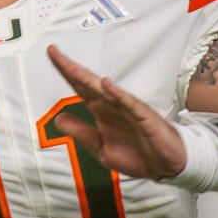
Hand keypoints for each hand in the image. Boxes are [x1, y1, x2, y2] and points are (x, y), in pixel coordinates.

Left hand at [47, 45, 186, 179]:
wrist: (166, 167)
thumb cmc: (137, 154)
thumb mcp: (101, 148)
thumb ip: (81, 133)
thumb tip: (57, 118)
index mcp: (101, 110)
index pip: (80, 87)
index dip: (65, 72)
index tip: (51, 54)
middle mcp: (112, 104)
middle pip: (88, 82)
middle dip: (70, 68)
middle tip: (53, 50)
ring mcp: (128, 109)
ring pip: (105, 90)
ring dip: (88, 78)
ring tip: (70, 66)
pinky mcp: (144, 117)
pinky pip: (129, 104)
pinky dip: (118, 94)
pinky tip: (106, 85)